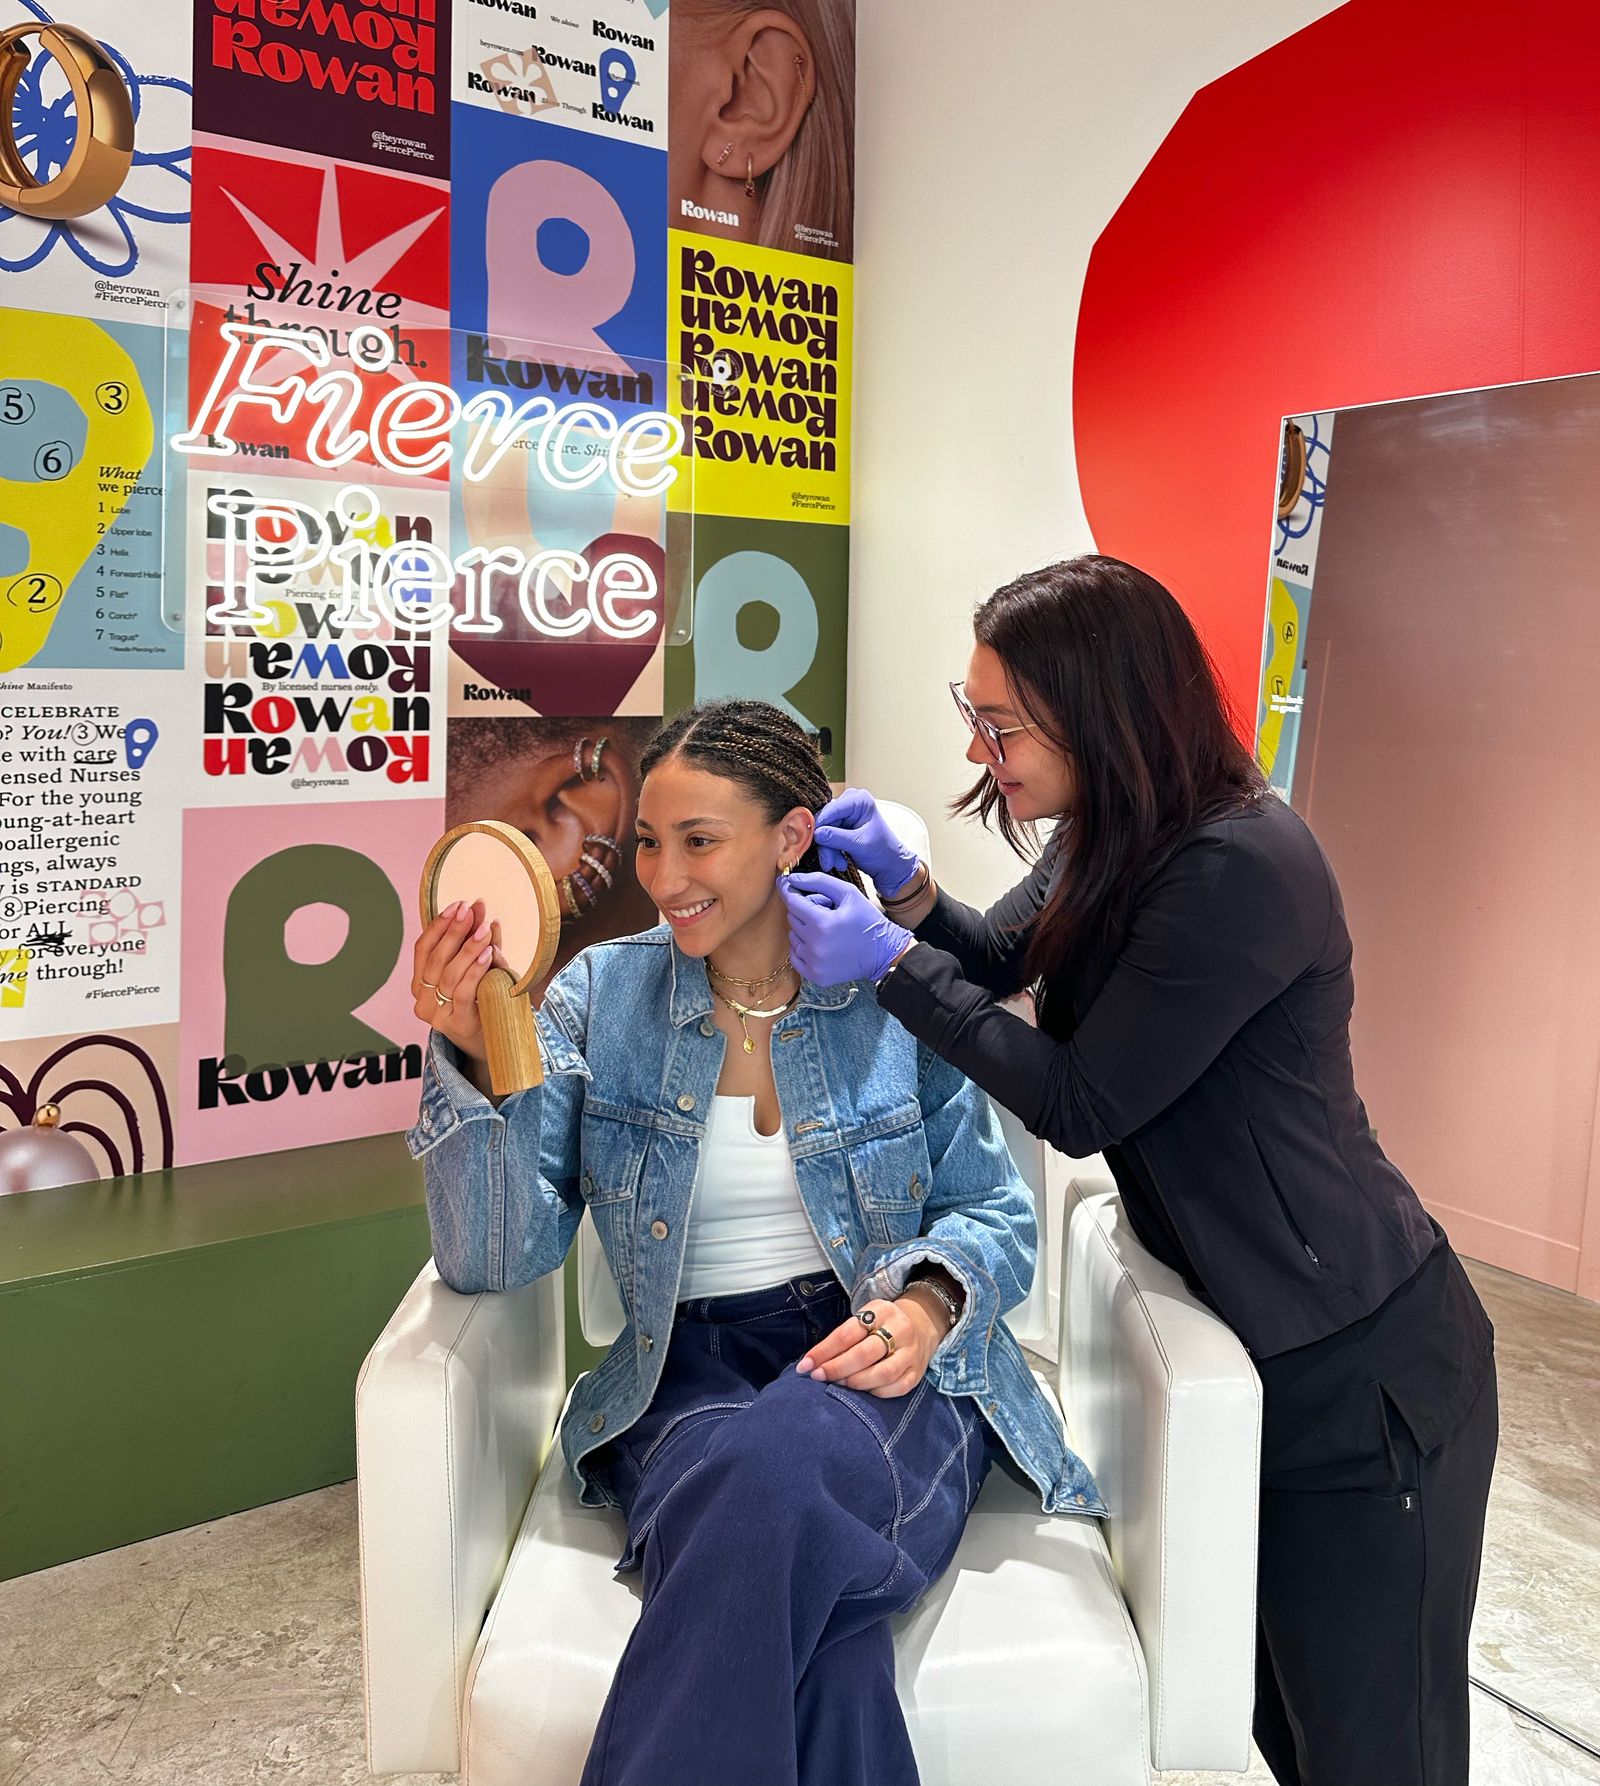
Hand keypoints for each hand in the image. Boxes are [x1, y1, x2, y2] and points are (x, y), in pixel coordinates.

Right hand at [411, 899, 511, 1062]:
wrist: (494, 1043)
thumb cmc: (483, 1000)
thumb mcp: (478, 968)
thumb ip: (478, 943)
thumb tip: (483, 911)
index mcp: (420, 983)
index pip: (422, 948)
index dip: (438, 925)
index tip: (457, 905)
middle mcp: (422, 999)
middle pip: (435, 958)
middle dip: (453, 930)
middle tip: (470, 910)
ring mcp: (438, 1014)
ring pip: (448, 974)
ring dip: (466, 947)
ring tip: (483, 928)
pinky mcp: (458, 1023)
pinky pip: (463, 992)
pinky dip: (475, 970)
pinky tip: (487, 953)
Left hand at [780, 874, 913, 985]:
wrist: (883, 953)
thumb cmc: (867, 919)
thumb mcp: (848, 893)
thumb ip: (818, 881)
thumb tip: (792, 878)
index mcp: (822, 923)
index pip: (792, 902)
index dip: (789, 891)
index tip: (787, 884)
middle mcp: (815, 945)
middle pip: (792, 918)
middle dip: (804, 910)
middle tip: (824, 911)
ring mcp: (814, 963)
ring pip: (792, 937)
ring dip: (803, 930)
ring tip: (825, 929)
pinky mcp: (815, 975)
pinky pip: (795, 956)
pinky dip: (803, 948)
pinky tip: (820, 943)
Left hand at [794, 1295, 944, 1396]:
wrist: (922, 1324)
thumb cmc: (882, 1324)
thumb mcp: (864, 1318)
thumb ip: (842, 1338)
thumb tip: (812, 1362)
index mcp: (881, 1311)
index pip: (847, 1333)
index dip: (824, 1351)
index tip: (805, 1365)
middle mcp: (899, 1330)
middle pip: (864, 1354)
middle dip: (837, 1368)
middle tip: (818, 1377)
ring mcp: (911, 1353)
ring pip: (882, 1374)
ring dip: (855, 1382)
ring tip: (839, 1384)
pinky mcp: (917, 1373)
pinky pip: (895, 1388)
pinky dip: (875, 1392)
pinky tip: (862, 1391)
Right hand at [812, 788, 920, 895]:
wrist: (890, 865)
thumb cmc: (884, 852)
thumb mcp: (860, 845)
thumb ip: (837, 838)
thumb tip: (816, 833)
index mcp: (860, 800)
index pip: (832, 809)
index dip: (820, 825)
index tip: (813, 839)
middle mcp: (850, 803)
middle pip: (825, 821)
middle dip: (825, 843)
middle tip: (828, 862)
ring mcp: (844, 815)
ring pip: (823, 831)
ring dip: (828, 851)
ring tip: (837, 864)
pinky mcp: (839, 827)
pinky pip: (826, 838)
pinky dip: (830, 852)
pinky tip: (839, 862)